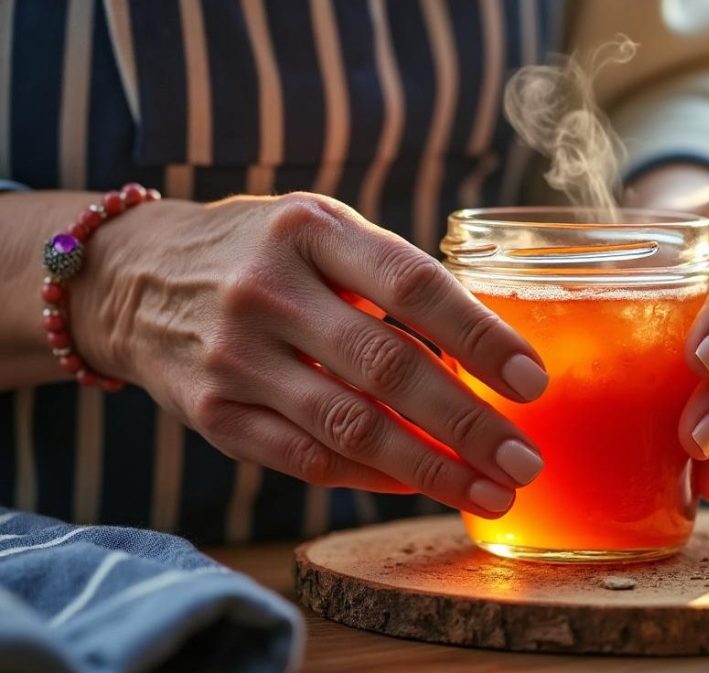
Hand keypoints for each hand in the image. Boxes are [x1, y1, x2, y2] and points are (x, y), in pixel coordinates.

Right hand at [73, 192, 548, 517]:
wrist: (131, 279)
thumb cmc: (260, 253)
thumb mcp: (320, 230)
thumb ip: (392, 277)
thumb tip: (488, 351)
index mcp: (310, 229)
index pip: (412, 284)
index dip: (479, 336)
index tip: (532, 381)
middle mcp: (268, 290)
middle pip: (388, 367)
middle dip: (468, 423)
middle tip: (526, 460)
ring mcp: (235, 356)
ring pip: (351, 428)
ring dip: (432, 469)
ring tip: (492, 492)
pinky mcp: (212, 414)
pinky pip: (307, 459)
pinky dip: (372, 479)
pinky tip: (422, 485)